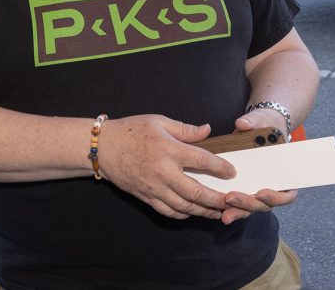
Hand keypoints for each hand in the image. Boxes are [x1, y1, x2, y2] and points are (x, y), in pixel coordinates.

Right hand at [98, 115, 236, 220]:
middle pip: (196, 191)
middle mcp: (163, 171)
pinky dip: (183, 214)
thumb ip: (185, 129)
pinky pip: (168, 211)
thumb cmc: (130, 130)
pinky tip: (192, 212)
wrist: (102, 147)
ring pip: (184, 205)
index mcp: (168, 149)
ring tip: (218, 212)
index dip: (220, 167)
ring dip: (203, 211)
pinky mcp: (146, 196)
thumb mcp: (158, 121)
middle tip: (232, 202)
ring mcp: (154, 187)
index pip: (202, 161)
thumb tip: (208, 130)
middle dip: (217, 199)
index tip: (232, 172)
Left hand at [220, 108, 297, 223]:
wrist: (258, 126)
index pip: (287, 194)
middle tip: (231, 198)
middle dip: (248, 203)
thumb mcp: (262, 120)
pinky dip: (229, 208)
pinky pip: (238, 203)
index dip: (277, 197)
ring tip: (224, 214)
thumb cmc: (265, 125)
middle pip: (264, 204)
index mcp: (284, 173)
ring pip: (249, 208)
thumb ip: (254, 121)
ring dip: (237, 211)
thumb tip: (242, 124)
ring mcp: (256, 189)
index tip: (261, 193)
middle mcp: (272, 185)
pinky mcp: (242, 188)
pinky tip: (218, 211)